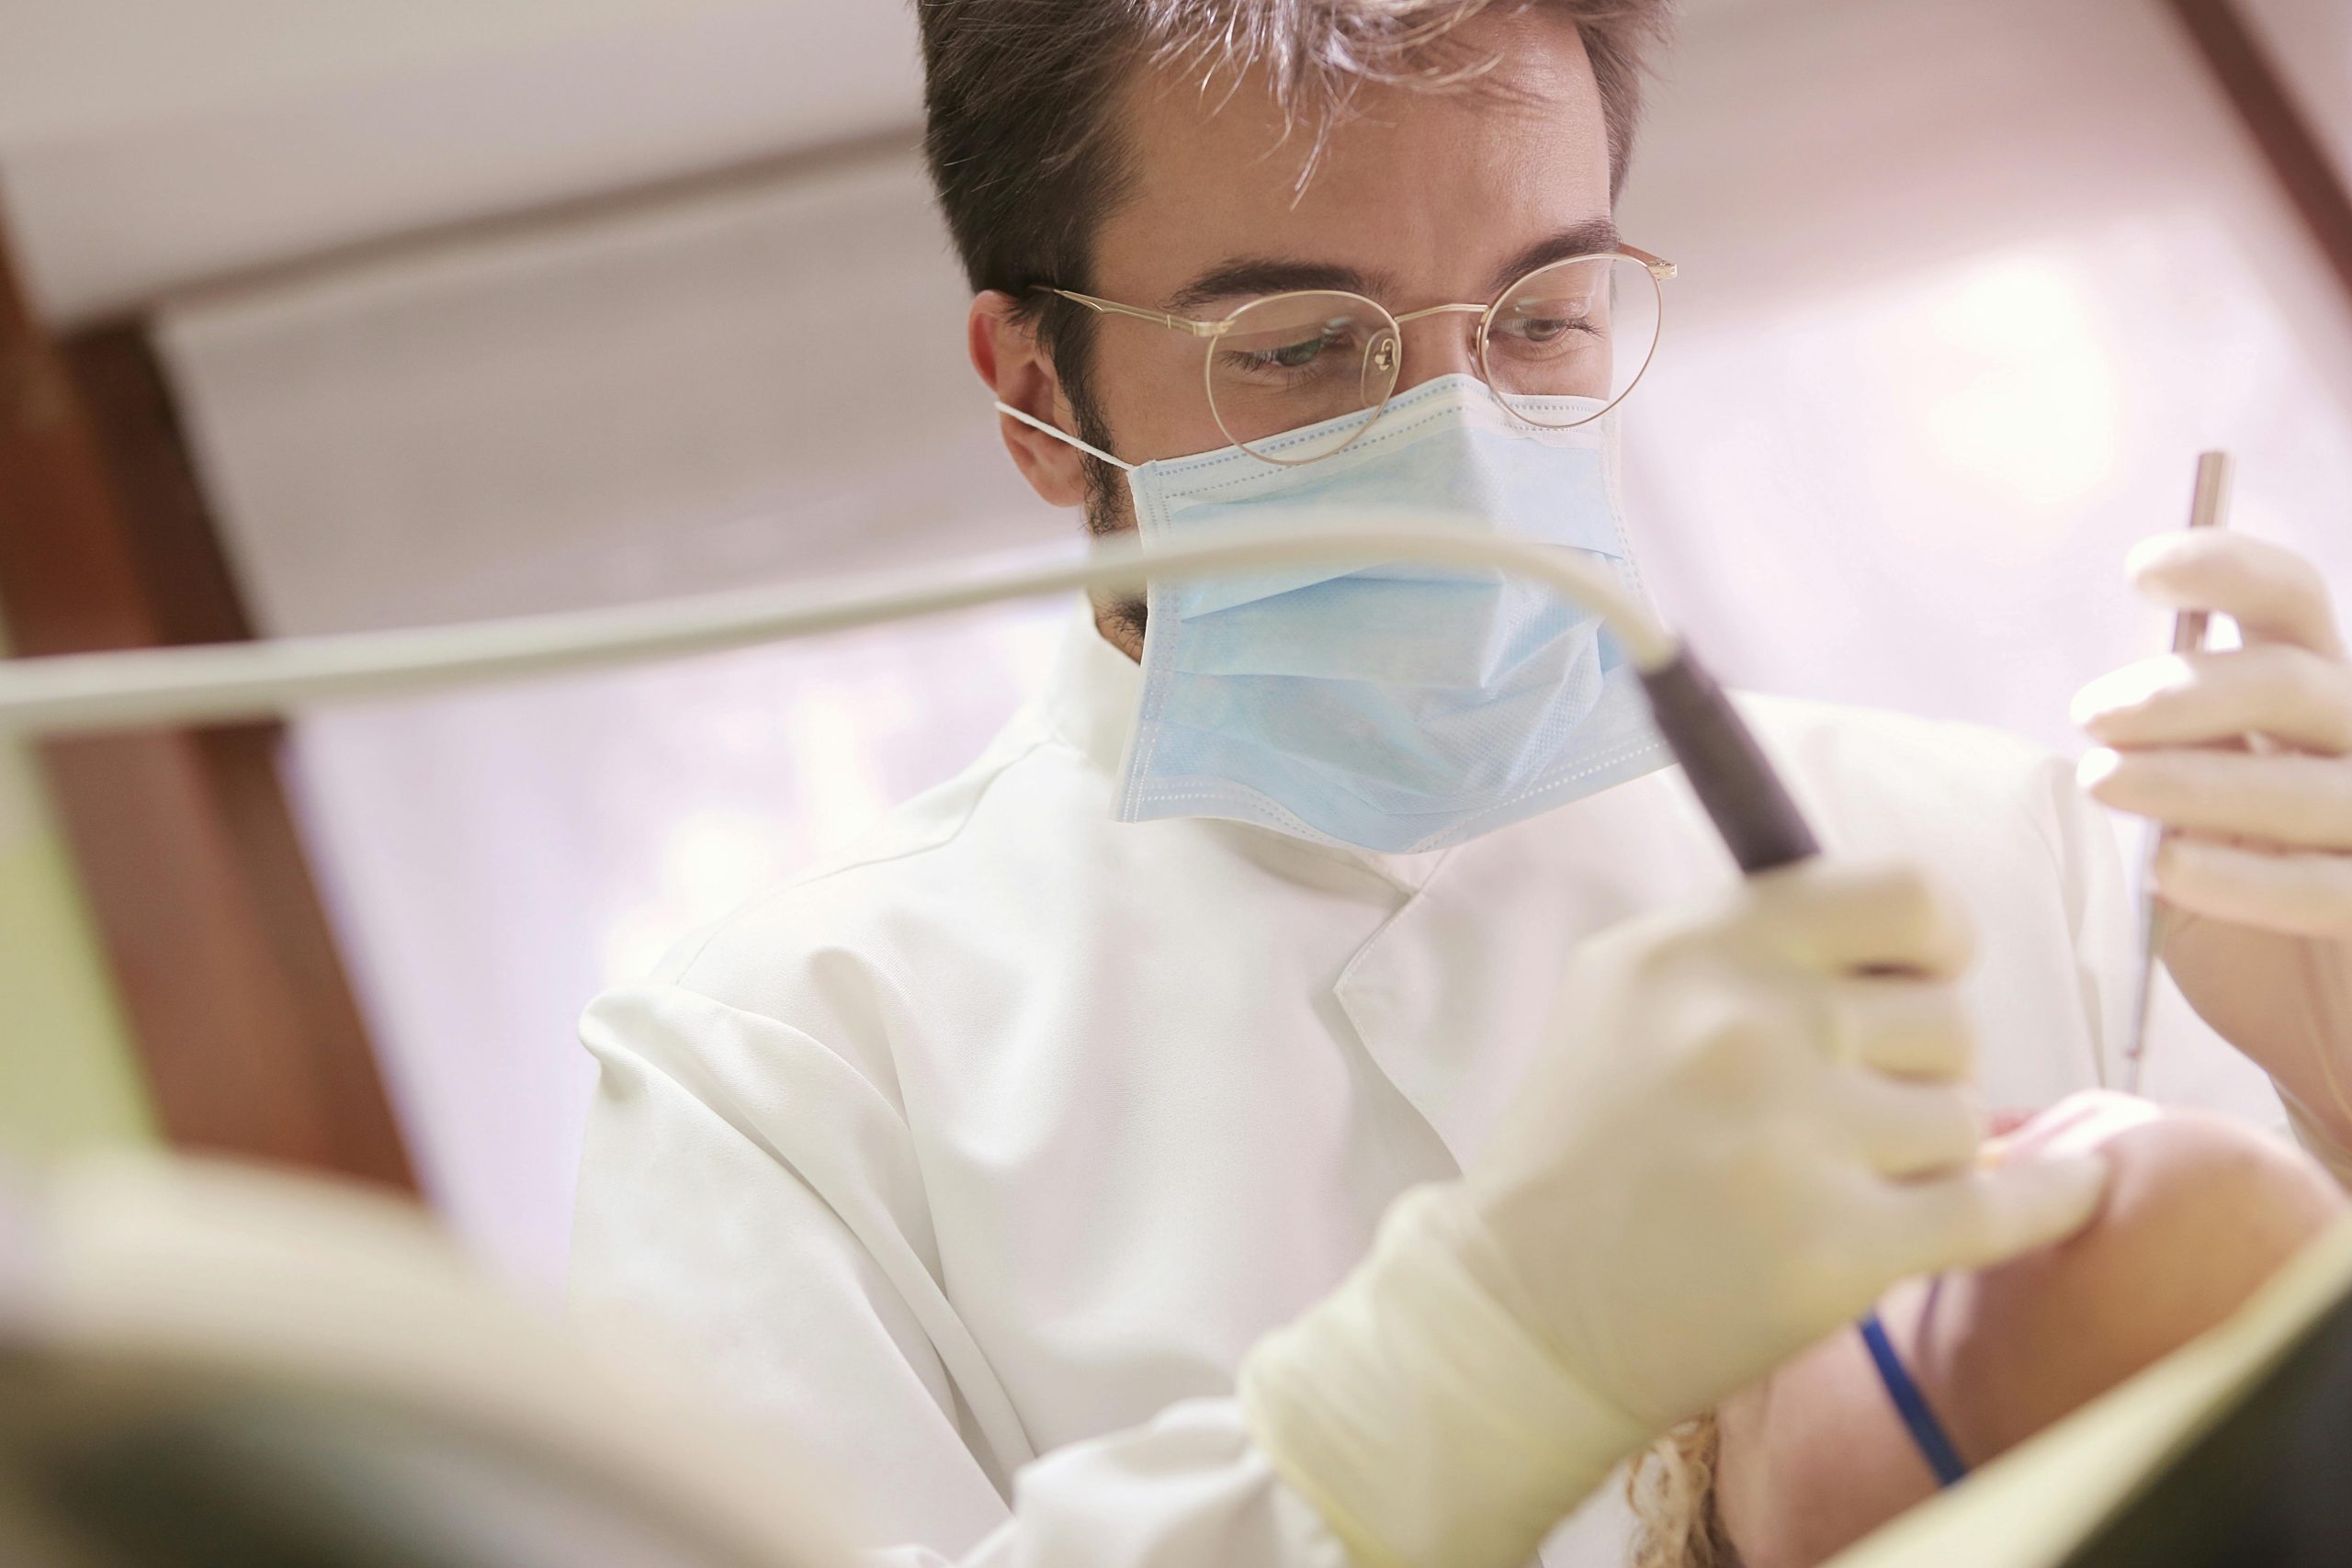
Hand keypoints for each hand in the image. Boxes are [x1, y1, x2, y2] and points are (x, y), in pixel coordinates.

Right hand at [1468, 857, 2104, 1428]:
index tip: (1926, 974)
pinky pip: (2001, 1206)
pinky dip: (2051, 1199)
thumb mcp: (1624, 991)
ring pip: (1962, 1115)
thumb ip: (1750, 943)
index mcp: (1700, 949)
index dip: (1936, 938)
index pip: (1902, 895)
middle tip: (1845, 1112)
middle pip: (1946, 1016)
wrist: (1521, 1312)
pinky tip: (2073, 1189)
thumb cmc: (1579, 1147)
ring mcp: (1797, 1139)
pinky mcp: (1839, 1248)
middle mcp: (1750, 1026)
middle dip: (1915, 1066)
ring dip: (1922, 1151)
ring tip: (1833, 1180)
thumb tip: (1905, 930)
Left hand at [2074, 531, 2351, 1155]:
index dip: (2227, 569)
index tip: (2143, 570)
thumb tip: (2116, 712)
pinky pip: (2330, 885)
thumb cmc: (2246, 917)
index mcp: (2312, 704)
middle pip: (2289, 681)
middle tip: (2092, 716)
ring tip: (2105, 783)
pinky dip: (2245, 875)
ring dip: (2192, 777)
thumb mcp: (2191, 827)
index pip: (2289, 604)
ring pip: (2308, 781)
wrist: (2314, 1037)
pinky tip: (2170, 870)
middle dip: (2181, 690)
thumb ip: (2170, 763)